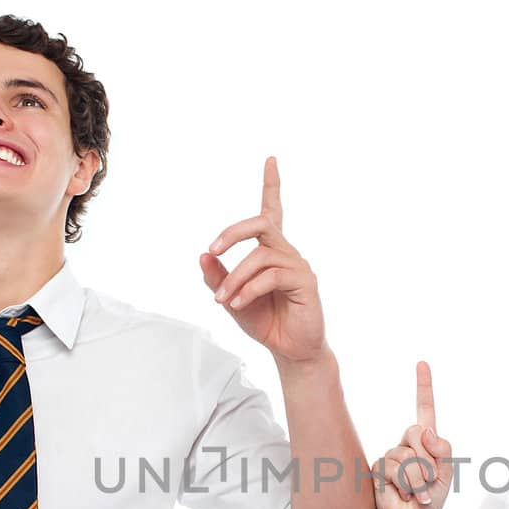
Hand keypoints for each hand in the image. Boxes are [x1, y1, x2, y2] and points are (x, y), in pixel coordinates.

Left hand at [200, 157, 324, 364]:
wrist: (289, 350)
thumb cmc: (265, 322)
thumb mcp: (231, 299)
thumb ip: (217, 277)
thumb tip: (203, 256)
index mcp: (271, 251)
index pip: (273, 210)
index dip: (272, 184)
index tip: (270, 159)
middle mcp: (287, 252)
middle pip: (262, 222)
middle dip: (233, 232)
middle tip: (213, 249)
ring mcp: (298, 265)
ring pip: (260, 255)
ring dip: (235, 278)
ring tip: (222, 300)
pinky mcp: (306, 283)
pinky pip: (271, 276)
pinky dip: (249, 289)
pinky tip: (239, 304)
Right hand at [375, 361, 454, 508]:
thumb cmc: (432, 496)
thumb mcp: (447, 472)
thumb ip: (443, 450)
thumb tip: (426, 431)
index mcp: (425, 440)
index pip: (424, 408)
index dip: (423, 385)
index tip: (422, 363)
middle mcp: (406, 443)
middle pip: (416, 432)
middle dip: (428, 460)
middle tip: (429, 480)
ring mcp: (390, 455)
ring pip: (406, 456)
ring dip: (418, 480)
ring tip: (417, 492)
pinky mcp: (377, 469)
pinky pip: (393, 469)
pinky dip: (406, 486)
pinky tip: (404, 495)